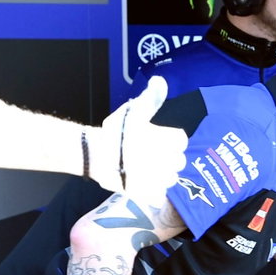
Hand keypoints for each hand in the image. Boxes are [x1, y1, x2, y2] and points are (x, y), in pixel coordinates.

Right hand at [89, 76, 187, 194]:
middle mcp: (172, 160)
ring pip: (171, 178)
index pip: (180, 141)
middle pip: (178, 161)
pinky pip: (160, 194)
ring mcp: (163, 179)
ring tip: (144, 169)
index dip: (167, 140)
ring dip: (161, 175)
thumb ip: (152, 98)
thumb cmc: (116, 131)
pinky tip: (142, 183)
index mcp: (172, 140)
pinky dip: (153, 191)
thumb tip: (160, 80)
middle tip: (148, 155)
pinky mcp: (153, 194)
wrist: (95, 155)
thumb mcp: (134, 111)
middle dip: (166, 158)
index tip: (154, 140)